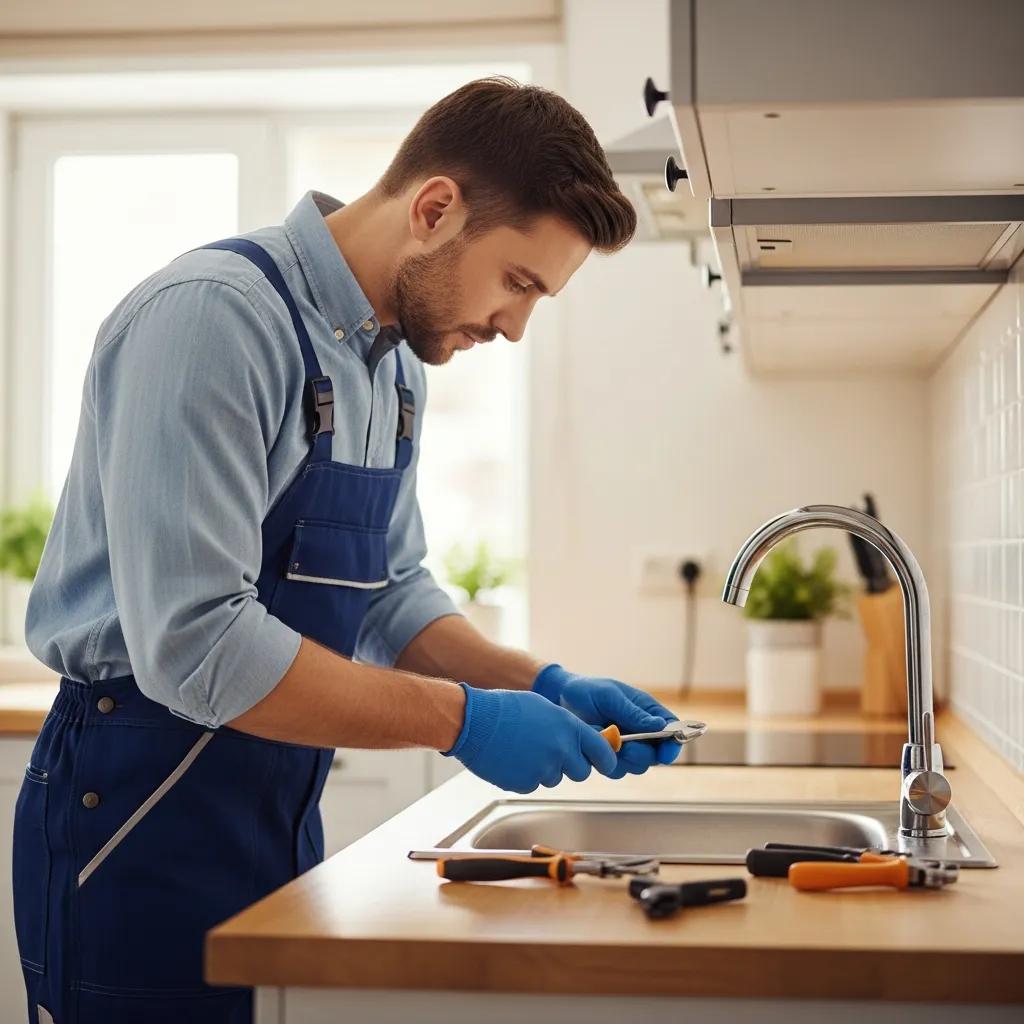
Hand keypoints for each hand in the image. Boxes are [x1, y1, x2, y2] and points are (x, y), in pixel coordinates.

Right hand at [443, 683, 616, 793]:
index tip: (607, 763)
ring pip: (555, 777)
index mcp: (569, 728)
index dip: (607, 760)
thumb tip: (577, 739)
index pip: (603, 752)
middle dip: (572, 765)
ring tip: (524, 749)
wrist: (474, 721)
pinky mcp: (525, 784)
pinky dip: (525, 775)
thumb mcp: (544, 707)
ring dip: (545, 768)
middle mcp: (561, 750)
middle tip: (554, 753)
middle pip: (582, 772)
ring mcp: (543, 769)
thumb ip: (565, 726)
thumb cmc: (505, 708)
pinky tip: (512, 758)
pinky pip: (533, 784)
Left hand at [532, 664, 682, 778]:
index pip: (671, 729)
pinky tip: (596, 747)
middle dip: (643, 754)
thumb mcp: (610, 696)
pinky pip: (617, 770)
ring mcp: (626, 745)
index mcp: (646, 710)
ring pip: (637, 765)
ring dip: (624, 760)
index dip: (673, 743)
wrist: (558, 700)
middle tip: (627, 747)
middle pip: (656, 754)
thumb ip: (633, 713)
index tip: (665, 753)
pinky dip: (607, 763)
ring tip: (607, 743)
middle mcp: (640, 730)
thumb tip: (661, 725)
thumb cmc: (586, 691)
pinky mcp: (609, 756)